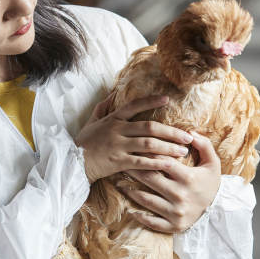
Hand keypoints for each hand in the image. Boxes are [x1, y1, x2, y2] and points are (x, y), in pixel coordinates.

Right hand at [75, 94, 195, 183]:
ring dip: (168, 147)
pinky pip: (141, 162)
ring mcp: (118, 146)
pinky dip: (156, 163)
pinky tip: (170, 165)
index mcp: (113, 118)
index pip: (134, 106)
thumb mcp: (91, 122)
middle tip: (187, 136)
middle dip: (171, 132)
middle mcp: (117, 130)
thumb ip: (103, 107)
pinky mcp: (118, 162)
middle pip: (149, 128)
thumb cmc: (83, 143)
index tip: (167, 99)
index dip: (151, 101)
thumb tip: (113, 93)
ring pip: (149, 144)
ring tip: (183, 151)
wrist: (71, 163)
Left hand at [119, 132, 220, 232]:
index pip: (164, 162)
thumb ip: (203, 145)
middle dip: (133, 169)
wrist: (218, 212)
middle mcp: (180, 195)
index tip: (135, 147)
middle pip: (150, 179)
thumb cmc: (210, 183)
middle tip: (120, 161)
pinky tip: (129, 208)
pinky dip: (139, 216)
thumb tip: (189, 132)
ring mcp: (175, 212)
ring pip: (146, 199)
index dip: (148, 154)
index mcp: (189, 178)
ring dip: (129, 190)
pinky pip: (152, 222)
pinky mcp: (173, 226)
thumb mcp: (213, 162)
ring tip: (118, 181)